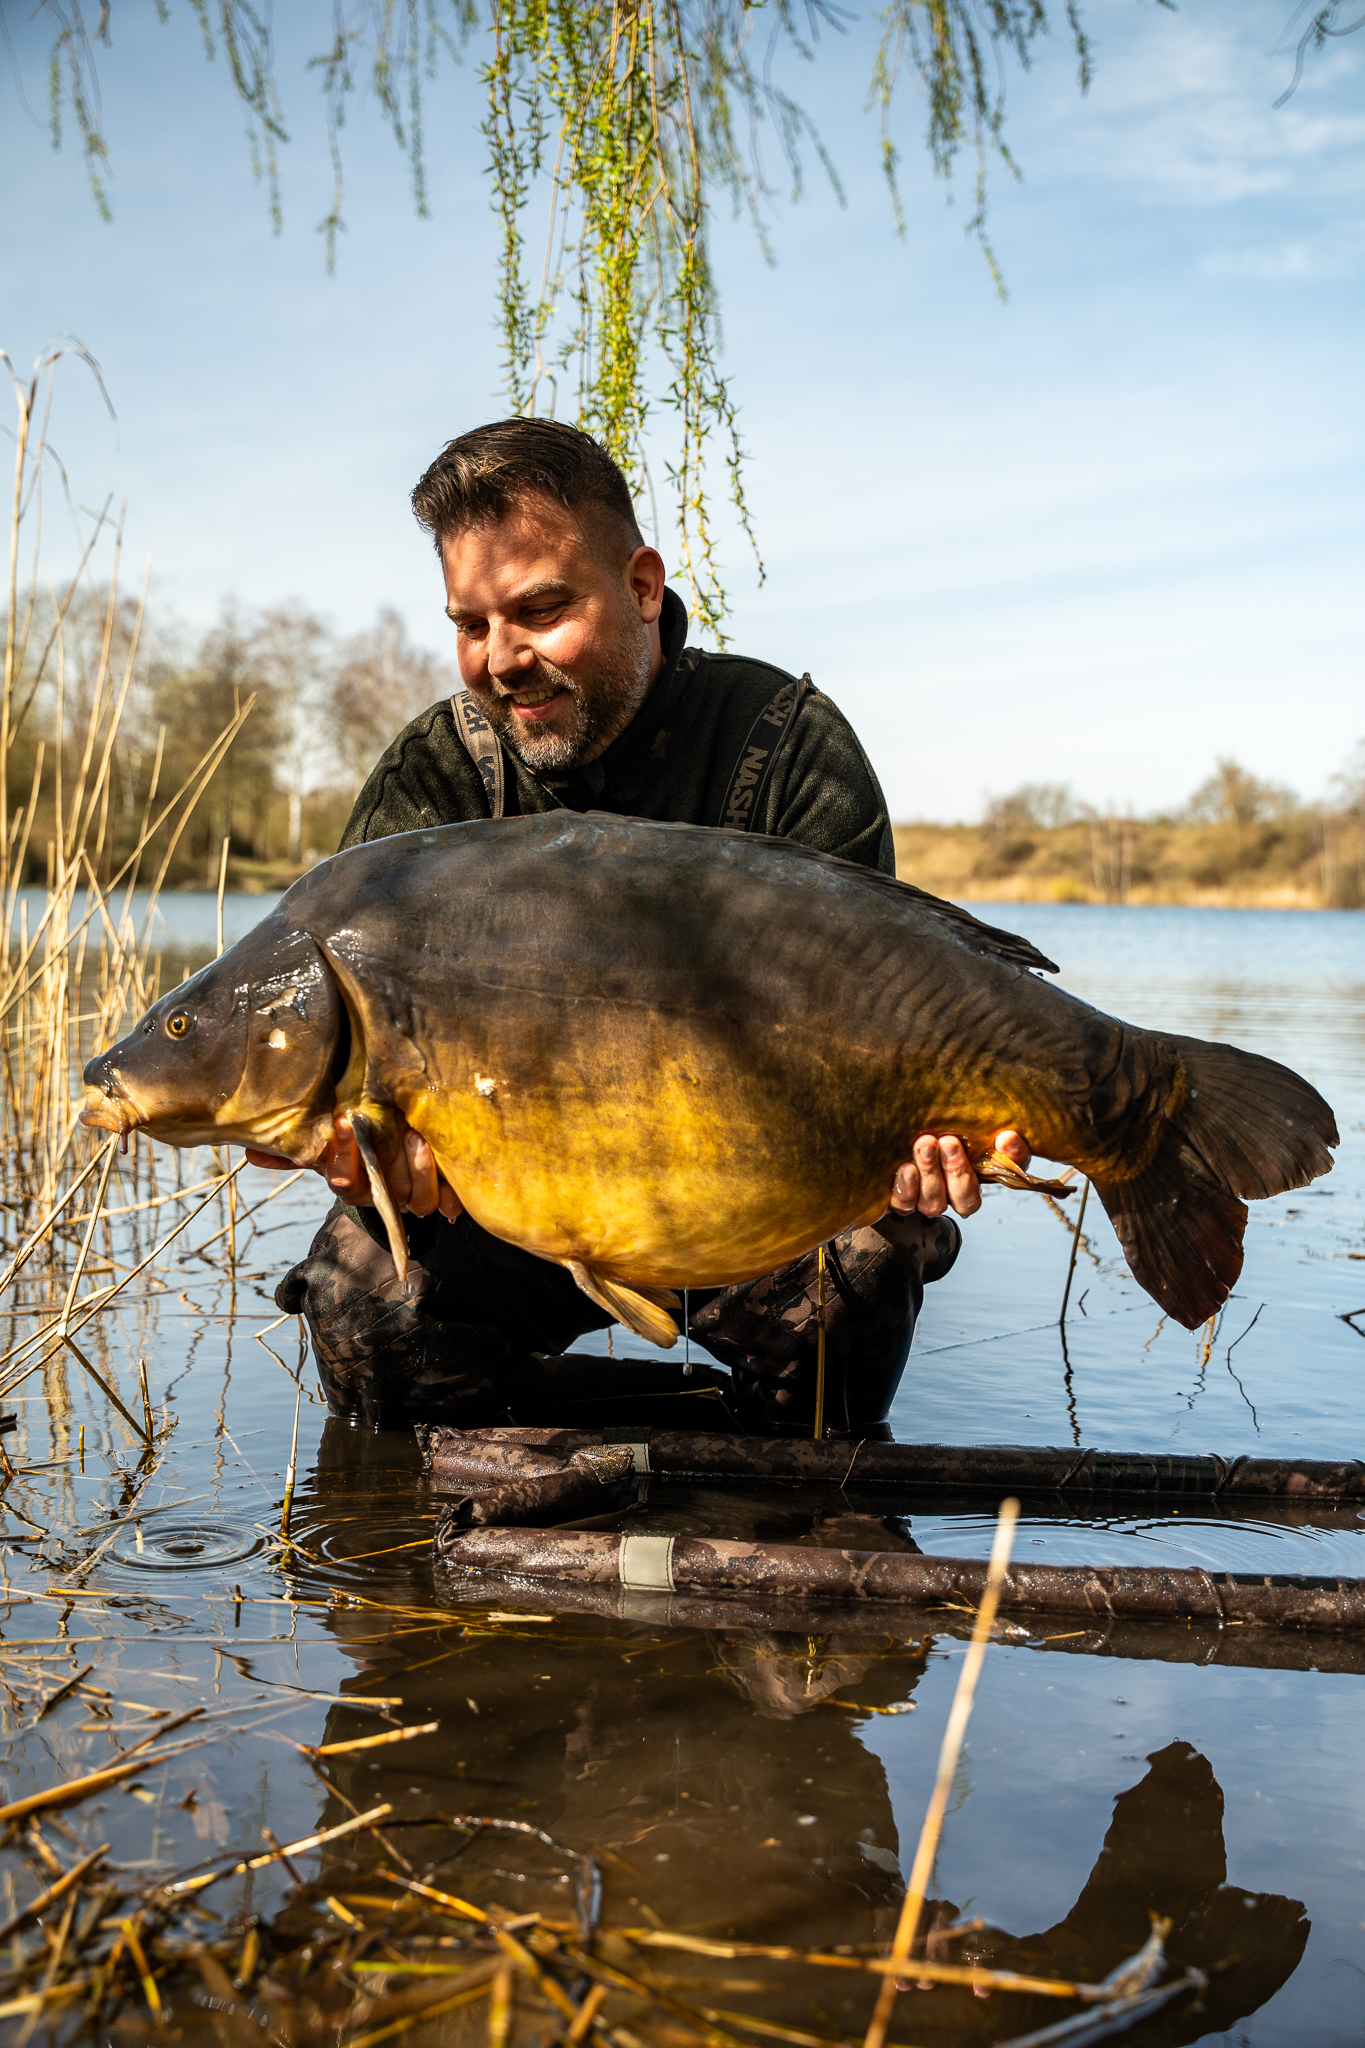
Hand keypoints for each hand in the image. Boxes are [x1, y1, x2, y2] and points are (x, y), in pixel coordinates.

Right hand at [245, 1115, 462, 1221]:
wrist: (406, 1142)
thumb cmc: (363, 1138)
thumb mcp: (329, 1139)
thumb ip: (296, 1146)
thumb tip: (251, 1153)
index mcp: (351, 1184)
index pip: (343, 1180)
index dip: (343, 1156)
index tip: (342, 1120)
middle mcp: (381, 1196)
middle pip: (382, 1193)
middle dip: (384, 1160)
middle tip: (389, 1125)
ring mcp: (412, 1198)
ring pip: (416, 1202)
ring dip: (418, 1169)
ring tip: (416, 1135)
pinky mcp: (442, 1196)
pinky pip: (445, 1202)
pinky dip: (444, 1182)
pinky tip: (439, 1152)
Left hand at [888, 1128, 1030, 1219]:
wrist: (896, 1126)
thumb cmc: (939, 1129)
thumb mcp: (969, 1128)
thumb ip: (997, 1138)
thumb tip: (1008, 1138)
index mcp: (974, 1180)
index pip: (1007, 1176)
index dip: (1004, 1166)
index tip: (1004, 1139)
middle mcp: (951, 1195)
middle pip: (963, 1199)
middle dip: (957, 1170)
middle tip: (948, 1141)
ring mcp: (924, 1199)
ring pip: (933, 1203)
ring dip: (931, 1174)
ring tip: (924, 1146)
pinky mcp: (899, 1198)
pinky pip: (903, 1204)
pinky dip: (906, 1188)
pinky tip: (905, 1168)